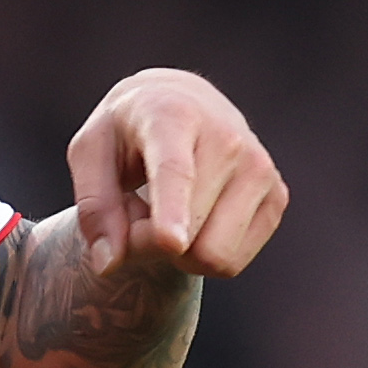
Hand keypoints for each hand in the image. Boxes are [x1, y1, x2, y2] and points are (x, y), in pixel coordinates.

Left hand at [67, 69, 286, 278]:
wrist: (182, 104)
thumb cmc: (126, 134)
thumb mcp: (90, 153)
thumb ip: (94, 207)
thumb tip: (108, 263)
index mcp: (173, 117)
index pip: (175, 171)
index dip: (172, 210)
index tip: (170, 242)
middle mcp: (227, 138)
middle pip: (188, 235)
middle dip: (149, 243)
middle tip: (135, 214)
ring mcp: (260, 168)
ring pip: (215, 256)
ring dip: (179, 252)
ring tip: (167, 213)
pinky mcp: (277, 196)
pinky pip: (232, 263)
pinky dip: (204, 254)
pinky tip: (196, 218)